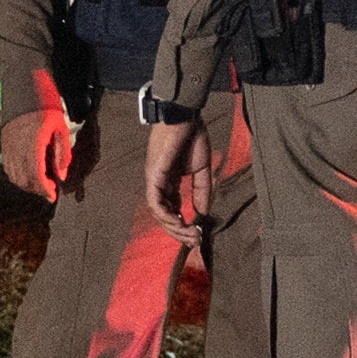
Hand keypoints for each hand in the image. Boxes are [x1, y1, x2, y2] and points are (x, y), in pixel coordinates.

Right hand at [0, 104, 75, 200]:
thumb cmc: (47, 106)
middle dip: (37, 189)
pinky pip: (7, 167)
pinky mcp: (4, 143)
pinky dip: (16, 176)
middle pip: (25, 179)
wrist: (25, 87)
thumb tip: (61, 176)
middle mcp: (18, 146)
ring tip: (41, 184)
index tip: (54, 196)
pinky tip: (28, 174)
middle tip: (50, 190)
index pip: (37, 175)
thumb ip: (62, 153)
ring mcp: (8, 145)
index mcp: (34, 142)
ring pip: (14, 176)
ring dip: (27, 184)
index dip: (45, 189)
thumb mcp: (61, 127)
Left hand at [137, 108, 203, 229]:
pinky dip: (166, 215)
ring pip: (158, 213)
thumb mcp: (201, 169)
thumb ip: (201, 191)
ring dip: (173, 227)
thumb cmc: (191, 137)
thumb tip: (203, 214)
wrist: (184, 117)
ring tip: (189, 234)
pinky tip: (179, 222)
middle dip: (180, 231)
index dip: (183, 225)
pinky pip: (155, 202)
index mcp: (169, 182)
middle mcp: (159, 185)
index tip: (197, 234)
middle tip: (195, 240)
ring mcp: (154, 181)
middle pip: (165, 216)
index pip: (172, 210)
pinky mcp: (153, 176)